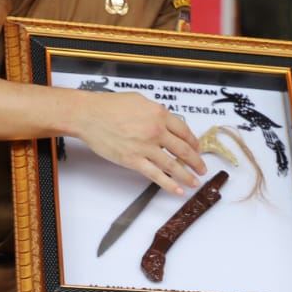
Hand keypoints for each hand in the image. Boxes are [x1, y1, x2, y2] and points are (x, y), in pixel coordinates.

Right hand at [71, 91, 205, 193]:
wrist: (89, 115)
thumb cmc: (109, 106)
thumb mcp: (139, 101)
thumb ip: (155, 112)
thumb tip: (166, 121)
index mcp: (159, 114)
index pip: (184, 131)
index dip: (194, 142)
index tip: (197, 149)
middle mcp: (156, 131)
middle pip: (183, 149)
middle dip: (195, 161)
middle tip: (202, 168)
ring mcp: (145, 147)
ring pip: (173, 165)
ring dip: (187, 175)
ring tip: (194, 182)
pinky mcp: (133, 160)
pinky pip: (156, 175)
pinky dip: (169, 184)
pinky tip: (177, 190)